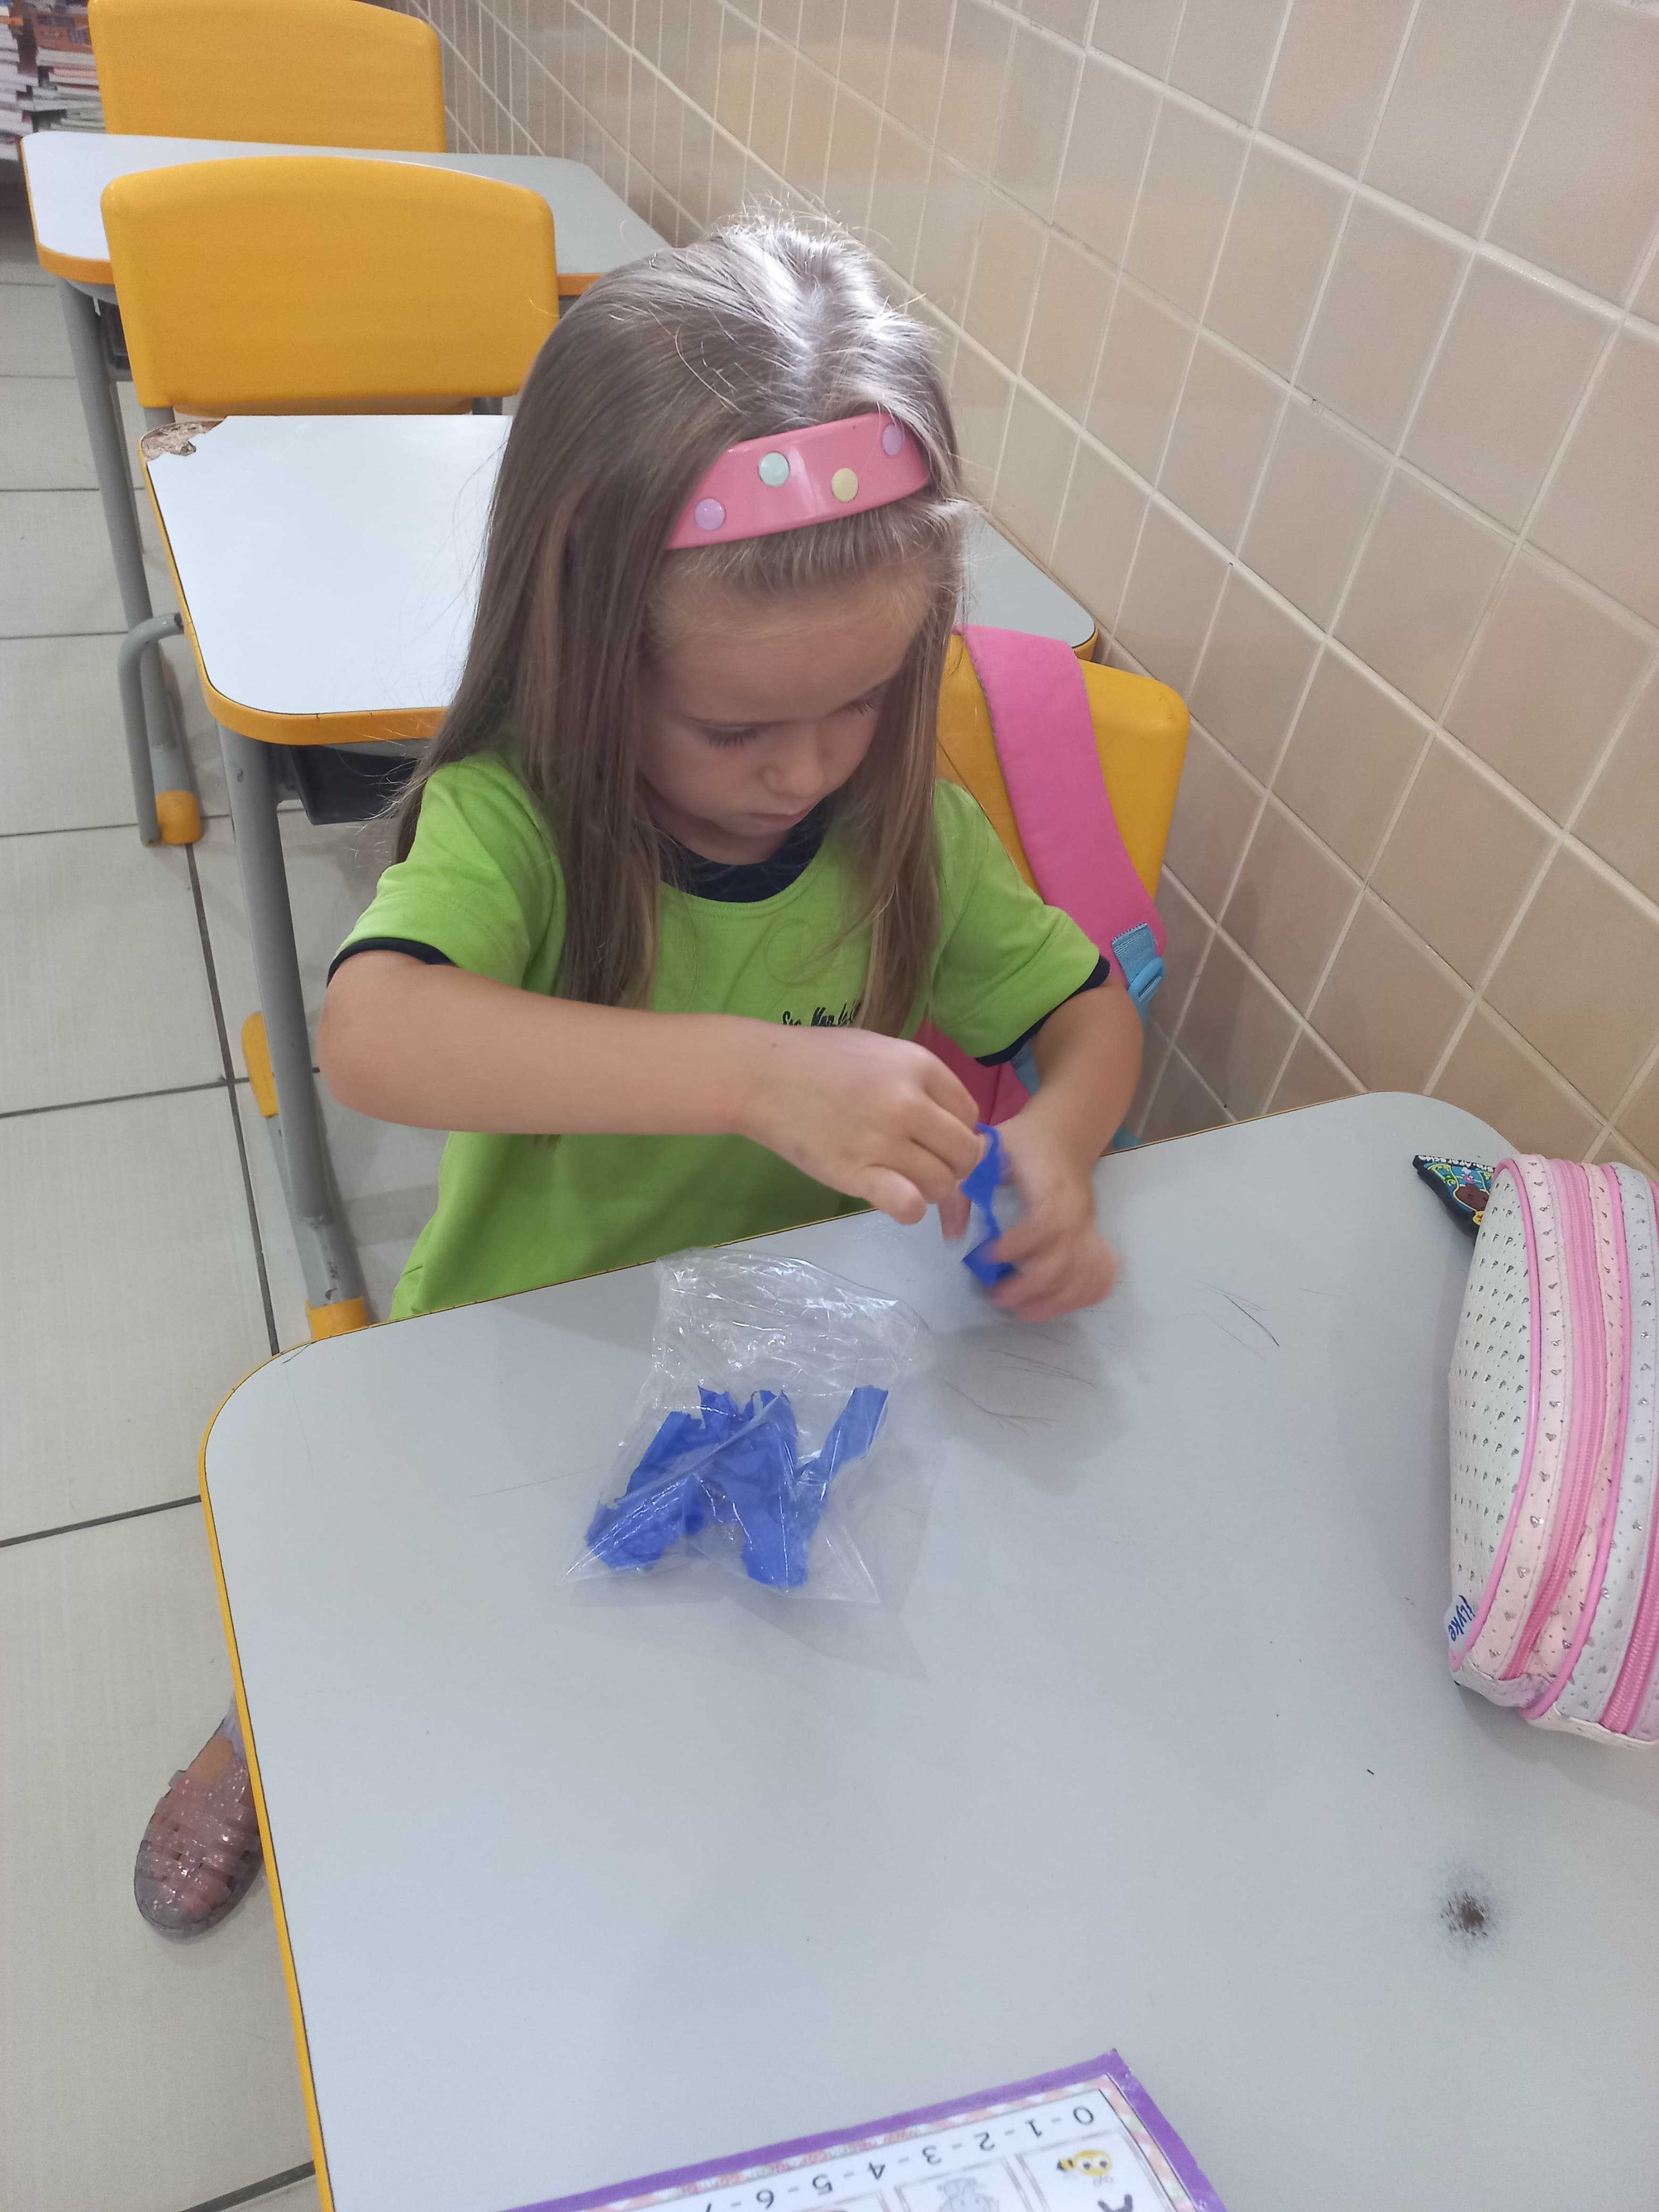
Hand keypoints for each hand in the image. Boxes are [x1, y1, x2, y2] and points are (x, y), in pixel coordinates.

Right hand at [743, 1025, 982, 1225]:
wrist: (758, 1074)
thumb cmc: (817, 1059)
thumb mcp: (880, 1051)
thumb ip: (919, 1081)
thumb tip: (953, 1124)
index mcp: (919, 1066)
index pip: (969, 1114)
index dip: (960, 1134)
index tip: (938, 1142)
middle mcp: (909, 1102)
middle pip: (964, 1153)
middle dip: (954, 1167)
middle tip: (927, 1169)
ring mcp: (882, 1139)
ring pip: (942, 1183)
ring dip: (931, 1191)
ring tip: (904, 1182)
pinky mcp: (855, 1173)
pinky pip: (908, 1205)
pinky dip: (909, 1210)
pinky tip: (893, 1199)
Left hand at [980, 1114, 1118, 1322]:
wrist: (1062, 1136)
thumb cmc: (1020, 1145)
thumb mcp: (985, 1151)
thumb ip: (963, 1188)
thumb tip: (952, 1236)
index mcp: (1052, 1187)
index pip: (1045, 1223)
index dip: (1017, 1246)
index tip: (985, 1256)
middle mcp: (1077, 1212)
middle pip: (1064, 1259)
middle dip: (1028, 1286)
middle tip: (995, 1296)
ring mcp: (1089, 1229)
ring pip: (1082, 1275)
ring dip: (1052, 1301)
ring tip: (1018, 1310)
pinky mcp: (1093, 1239)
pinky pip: (1098, 1276)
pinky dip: (1080, 1297)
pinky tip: (1052, 1303)